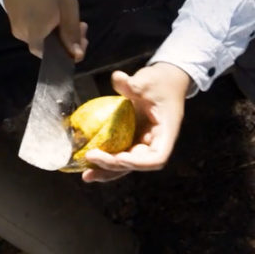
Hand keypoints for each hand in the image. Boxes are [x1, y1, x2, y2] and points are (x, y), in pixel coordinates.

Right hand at [2, 0, 86, 60]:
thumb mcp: (68, 6)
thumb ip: (71, 32)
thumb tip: (77, 55)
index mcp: (35, 30)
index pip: (48, 57)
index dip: (66, 55)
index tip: (81, 44)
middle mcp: (23, 34)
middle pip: (49, 50)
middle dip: (69, 42)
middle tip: (82, 27)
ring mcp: (17, 29)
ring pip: (43, 42)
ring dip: (61, 35)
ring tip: (72, 19)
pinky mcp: (16, 23)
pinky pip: (35, 33)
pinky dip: (49, 29)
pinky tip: (58, 18)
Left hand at [82, 63, 193, 182]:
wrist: (167, 80)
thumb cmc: (161, 82)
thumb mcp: (149, 81)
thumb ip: (133, 84)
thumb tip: (118, 78)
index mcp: (166, 132)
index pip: (157, 157)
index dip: (139, 162)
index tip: (119, 157)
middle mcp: (156, 143)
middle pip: (138, 164)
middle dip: (115, 166)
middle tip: (91, 157)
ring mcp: (144, 142)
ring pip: (128, 163)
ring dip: (108, 171)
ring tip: (87, 174)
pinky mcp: (134, 139)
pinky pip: (120, 153)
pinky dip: (106, 160)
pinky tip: (88, 162)